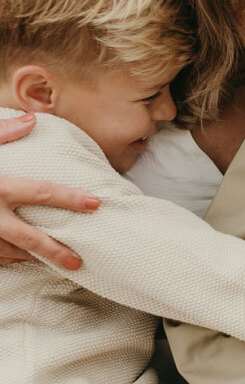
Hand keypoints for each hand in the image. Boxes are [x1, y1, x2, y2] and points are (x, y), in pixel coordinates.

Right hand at [0, 115, 98, 270]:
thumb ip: (1, 133)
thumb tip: (33, 120)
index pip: (41, 193)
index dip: (70, 198)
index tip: (95, 204)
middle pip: (30, 239)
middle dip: (56, 251)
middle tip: (80, 261)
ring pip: (10, 254)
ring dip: (34, 260)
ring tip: (56, 263)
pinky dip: (9, 260)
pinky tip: (22, 260)